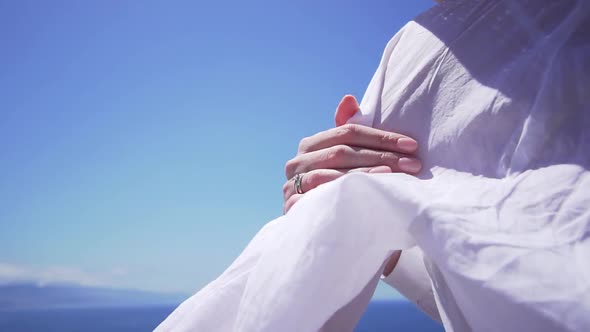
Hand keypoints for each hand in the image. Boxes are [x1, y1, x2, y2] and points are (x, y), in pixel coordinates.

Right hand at [283, 95, 420, 212]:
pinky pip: (319, 199)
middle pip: (343, 152)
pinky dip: (342, 196)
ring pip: (332, 174)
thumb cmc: (334, 187)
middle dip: (381, 156)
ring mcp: (292, 185)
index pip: (348, 132)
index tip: (411, 146)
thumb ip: (346, 129)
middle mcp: (297, 162)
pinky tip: (365, 197)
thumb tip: (349, 98)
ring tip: (391, 176)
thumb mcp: (342, 158)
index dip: (381, 137)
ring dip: (364, 174)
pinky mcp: (292, 208)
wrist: (317, 229)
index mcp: (310, 145)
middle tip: (412, 164)